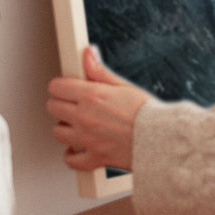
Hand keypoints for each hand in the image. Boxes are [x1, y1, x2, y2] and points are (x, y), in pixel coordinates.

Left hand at [46, 45, 150, 172]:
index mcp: (92, 96)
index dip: (61, 86)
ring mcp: (87, 139)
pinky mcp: (94, 157)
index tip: (66, 88)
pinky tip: (78, 148)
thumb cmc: (147, 113)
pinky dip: (72, 155)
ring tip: (77, 125)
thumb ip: (99, 71)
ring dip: (65, 128)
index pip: (57, 87)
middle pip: (52, 108)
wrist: (161, 139)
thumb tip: (88, 54)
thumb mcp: (123, 86)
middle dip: (60, 104)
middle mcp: (85, 117)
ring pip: (57, 133)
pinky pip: (71, 160)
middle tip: (72, 105)